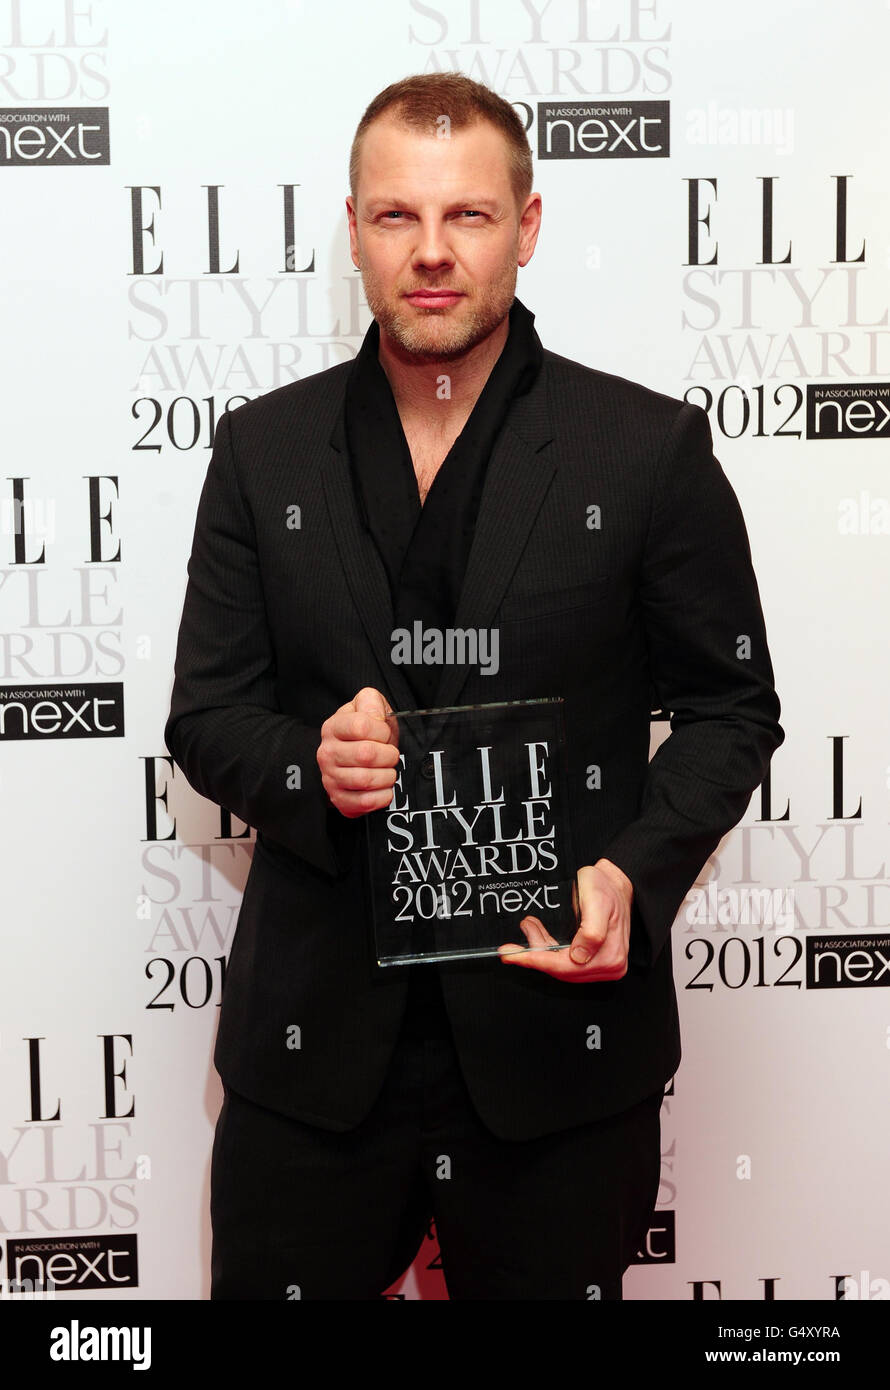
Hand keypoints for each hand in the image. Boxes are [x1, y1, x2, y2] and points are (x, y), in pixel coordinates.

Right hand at [317, 687, 399, 817]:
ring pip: (366, 780)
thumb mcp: (367, 707)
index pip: (361, 726)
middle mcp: (327, 753)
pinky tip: (383, 788)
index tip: (384, 735)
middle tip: (390, 755)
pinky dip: (382, 796)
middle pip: (366, 755)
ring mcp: (331, 778)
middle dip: (389, 755)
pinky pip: (365, 802)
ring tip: (387, 770)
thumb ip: (371, 702)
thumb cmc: (364, 734)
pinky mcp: (339, 799)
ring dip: (387, 776)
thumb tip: (375, 716)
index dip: (381, 731)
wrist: (351, 758)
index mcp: (333, 727)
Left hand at [497, 859, 632, 981]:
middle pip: (561, 969)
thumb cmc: (606, 888)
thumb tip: (578, 956)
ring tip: (529, 927)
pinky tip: (538, 934)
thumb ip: (591, 931)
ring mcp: (602, 964)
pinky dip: (548, 948)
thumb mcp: (597, 901)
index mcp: (610, 956)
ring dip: (540, 949)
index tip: (511, 956)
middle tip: (512, 944)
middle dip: (535, 954)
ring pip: (560, 965)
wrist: (615, 883)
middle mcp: (609, 965)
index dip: (535, 961)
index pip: (565, 966)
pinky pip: (565, 960)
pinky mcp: (593, 960)